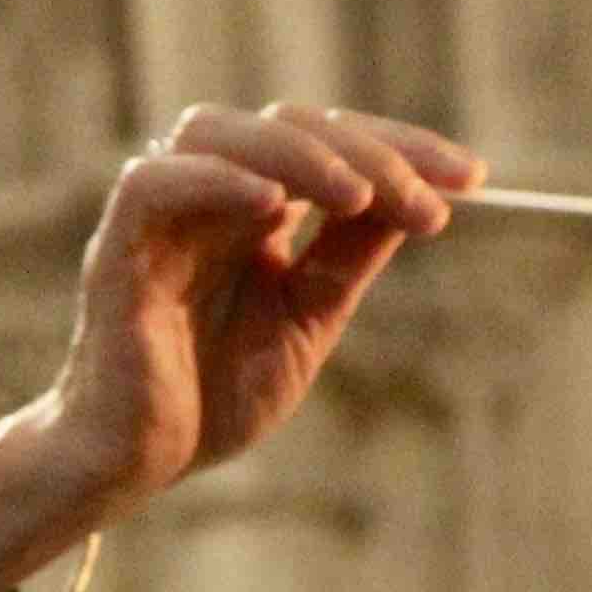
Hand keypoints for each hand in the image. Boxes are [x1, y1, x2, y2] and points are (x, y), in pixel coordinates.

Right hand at [0, 105, 489, 591]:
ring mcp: (160, 217)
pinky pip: (154, 184)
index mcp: (251, 208)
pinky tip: (274, 207)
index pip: (328, 147)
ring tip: (361, 197)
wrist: (139, 465)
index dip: (401, 150)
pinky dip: (215, 182)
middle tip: (434, 201)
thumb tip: (424, 202)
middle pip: (286, 126)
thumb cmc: (212, 396)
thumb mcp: (308, 320)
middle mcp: (206, 197)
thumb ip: (348, 259)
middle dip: (370, 151)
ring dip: (299, 155)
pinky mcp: (118, 249)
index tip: (473, 179)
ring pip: (218, 131)